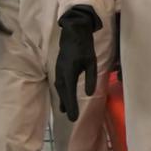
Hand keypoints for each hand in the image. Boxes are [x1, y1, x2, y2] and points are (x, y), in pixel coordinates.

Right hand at [54, 5, 100, 121]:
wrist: (73, 32)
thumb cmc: (84, 46)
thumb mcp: (91, 61)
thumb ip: (90, 78)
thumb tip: (89, 93)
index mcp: (69, 71)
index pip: (70, 92)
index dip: (71, 105)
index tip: (73, 117)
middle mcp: (61, 72)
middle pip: (63, 92)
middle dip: (67, 105)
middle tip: (70, 118)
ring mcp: (58, 70)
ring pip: (60, 88)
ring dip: (63, 99)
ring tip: (65, 110)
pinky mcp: (59, 68)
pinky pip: (59, 83)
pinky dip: (62, 91)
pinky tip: (64, 96)